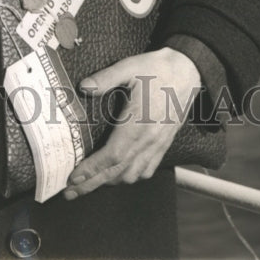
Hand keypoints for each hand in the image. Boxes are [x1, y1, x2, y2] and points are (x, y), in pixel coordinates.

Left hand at [63, 47, 201, 198]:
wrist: (188, 71)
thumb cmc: (157, 68)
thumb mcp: (130, 66)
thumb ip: (107, 77)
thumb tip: (84, 86)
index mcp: (138, 123)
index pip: (112, 155)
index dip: (91, 169)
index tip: (73, 178)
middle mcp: (149, 140)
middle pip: (118, 172)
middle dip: (92, 183)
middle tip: (70, 192)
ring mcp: (158, 144)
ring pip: (132, 175)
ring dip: (109, 182)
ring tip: (89, 184)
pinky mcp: (164, 144)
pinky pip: (148, 169)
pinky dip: (130, 177)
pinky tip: (119, 176)